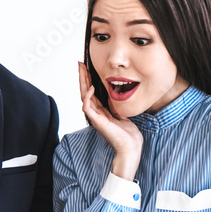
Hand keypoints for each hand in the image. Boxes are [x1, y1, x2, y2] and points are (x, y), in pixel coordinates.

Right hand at [79, 63, 142, 179]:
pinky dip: (88, 96)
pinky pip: (87, 107)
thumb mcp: (122, 114)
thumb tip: (115, 94)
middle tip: (80, 64)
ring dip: (82, 82)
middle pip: (85, 92)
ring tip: (82, 70)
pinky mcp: (97, 121)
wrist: (130, 147)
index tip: (86, 68)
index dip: (88, 80)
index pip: (91, 92)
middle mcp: (96, 113)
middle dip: (82, 77)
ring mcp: (95, 117)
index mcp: (101, 112)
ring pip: (84, 97)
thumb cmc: (128, 135)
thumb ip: (116, 106)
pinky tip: (90, 87)